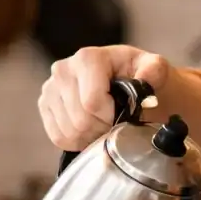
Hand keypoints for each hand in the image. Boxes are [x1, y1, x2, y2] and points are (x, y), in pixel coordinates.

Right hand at [37, 45, 169, 151]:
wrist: (130, 83)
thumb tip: (146, 79)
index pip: (91, 102)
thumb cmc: (142, 77)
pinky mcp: (45, 105)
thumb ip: (154, 70)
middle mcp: (63, 69)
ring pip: (68, 130)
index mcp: (88, 58)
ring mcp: (50, 88)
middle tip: (116, 126)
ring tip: (106, 127)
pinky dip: (77, 141)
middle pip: (79, 119)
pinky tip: (91, 131)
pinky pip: (57, 136)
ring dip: (91, 137)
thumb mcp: (155, 69)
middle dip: (102, 130)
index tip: (124, 117)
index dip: (111, 118)